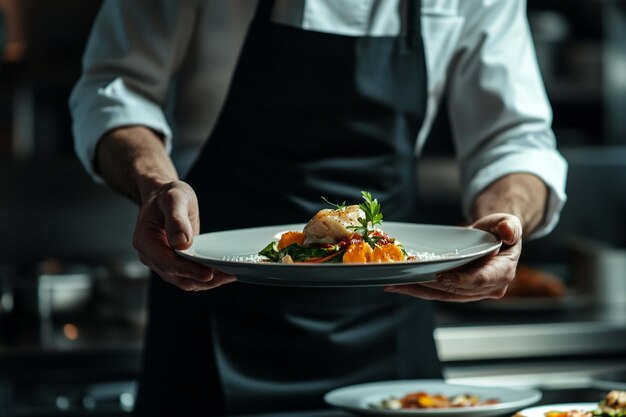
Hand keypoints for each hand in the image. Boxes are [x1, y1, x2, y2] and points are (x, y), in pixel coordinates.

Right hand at [133, 180, 236, 290]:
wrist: (163, 197)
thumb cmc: (166, 195)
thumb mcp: (173, 198)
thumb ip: (176, 219)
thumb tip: (181, 242)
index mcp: (145, 240)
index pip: (167, 262)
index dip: (187, 270)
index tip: (207, 273)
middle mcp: (151, 256)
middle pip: (177, 277)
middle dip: (202, 279)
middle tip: (227, 274)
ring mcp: (163, 262)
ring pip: (185, 281)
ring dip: (207, 282)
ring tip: (230, 274)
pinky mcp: (176, 264)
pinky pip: (191, 276)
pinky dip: (206, 278)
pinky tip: (224, 272)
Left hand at [384, 213, 521, 301]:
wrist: (493, 238)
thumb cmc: (500, 230)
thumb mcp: (508, 223)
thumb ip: (509, 226)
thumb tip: (508, 231)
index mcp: (502, 273)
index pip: (480, 281)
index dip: (461, 280)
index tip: (441, 277)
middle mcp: (487, 288)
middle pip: (455, 291)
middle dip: (429, 286)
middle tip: (404, 280)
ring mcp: (471, 292)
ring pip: (442, 295)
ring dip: (417, 291)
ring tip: (393, 285)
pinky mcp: (457, 291)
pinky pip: (436, 292)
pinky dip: (417, 289)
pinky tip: (397, 284)